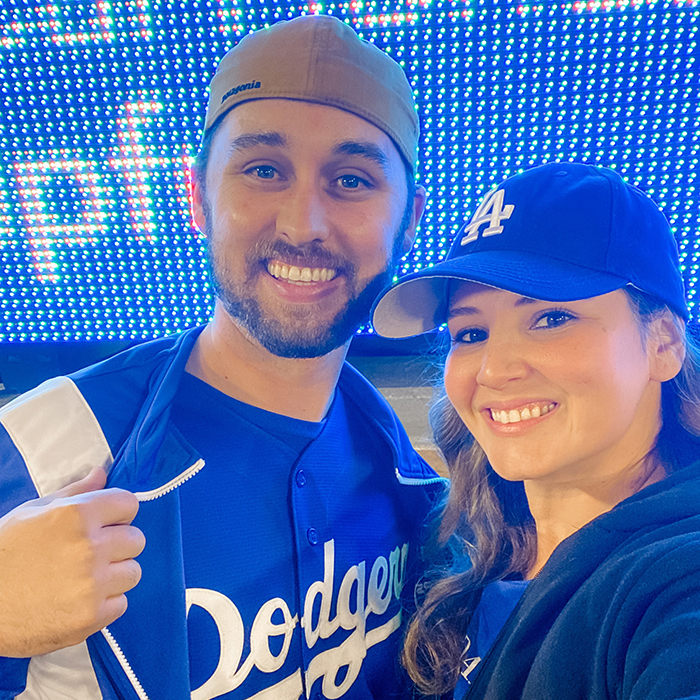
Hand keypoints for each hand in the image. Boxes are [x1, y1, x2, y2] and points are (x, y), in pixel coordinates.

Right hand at [0, 467, 144, 656]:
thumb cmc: (4, 553)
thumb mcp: (33, 512)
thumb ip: (75, 492)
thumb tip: (101, 473)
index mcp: (77, 515)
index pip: (129, 504)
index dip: (117, 514)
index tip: (105, 523)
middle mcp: (89, 547)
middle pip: (136, 540)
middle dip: (118, 545)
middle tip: (92, 554)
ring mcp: (92, 585)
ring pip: (132, 572)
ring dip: (114, 575)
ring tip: (85, 578)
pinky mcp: (90, 617)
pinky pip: (120, 604)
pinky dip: (105, 604)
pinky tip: (80, 600)